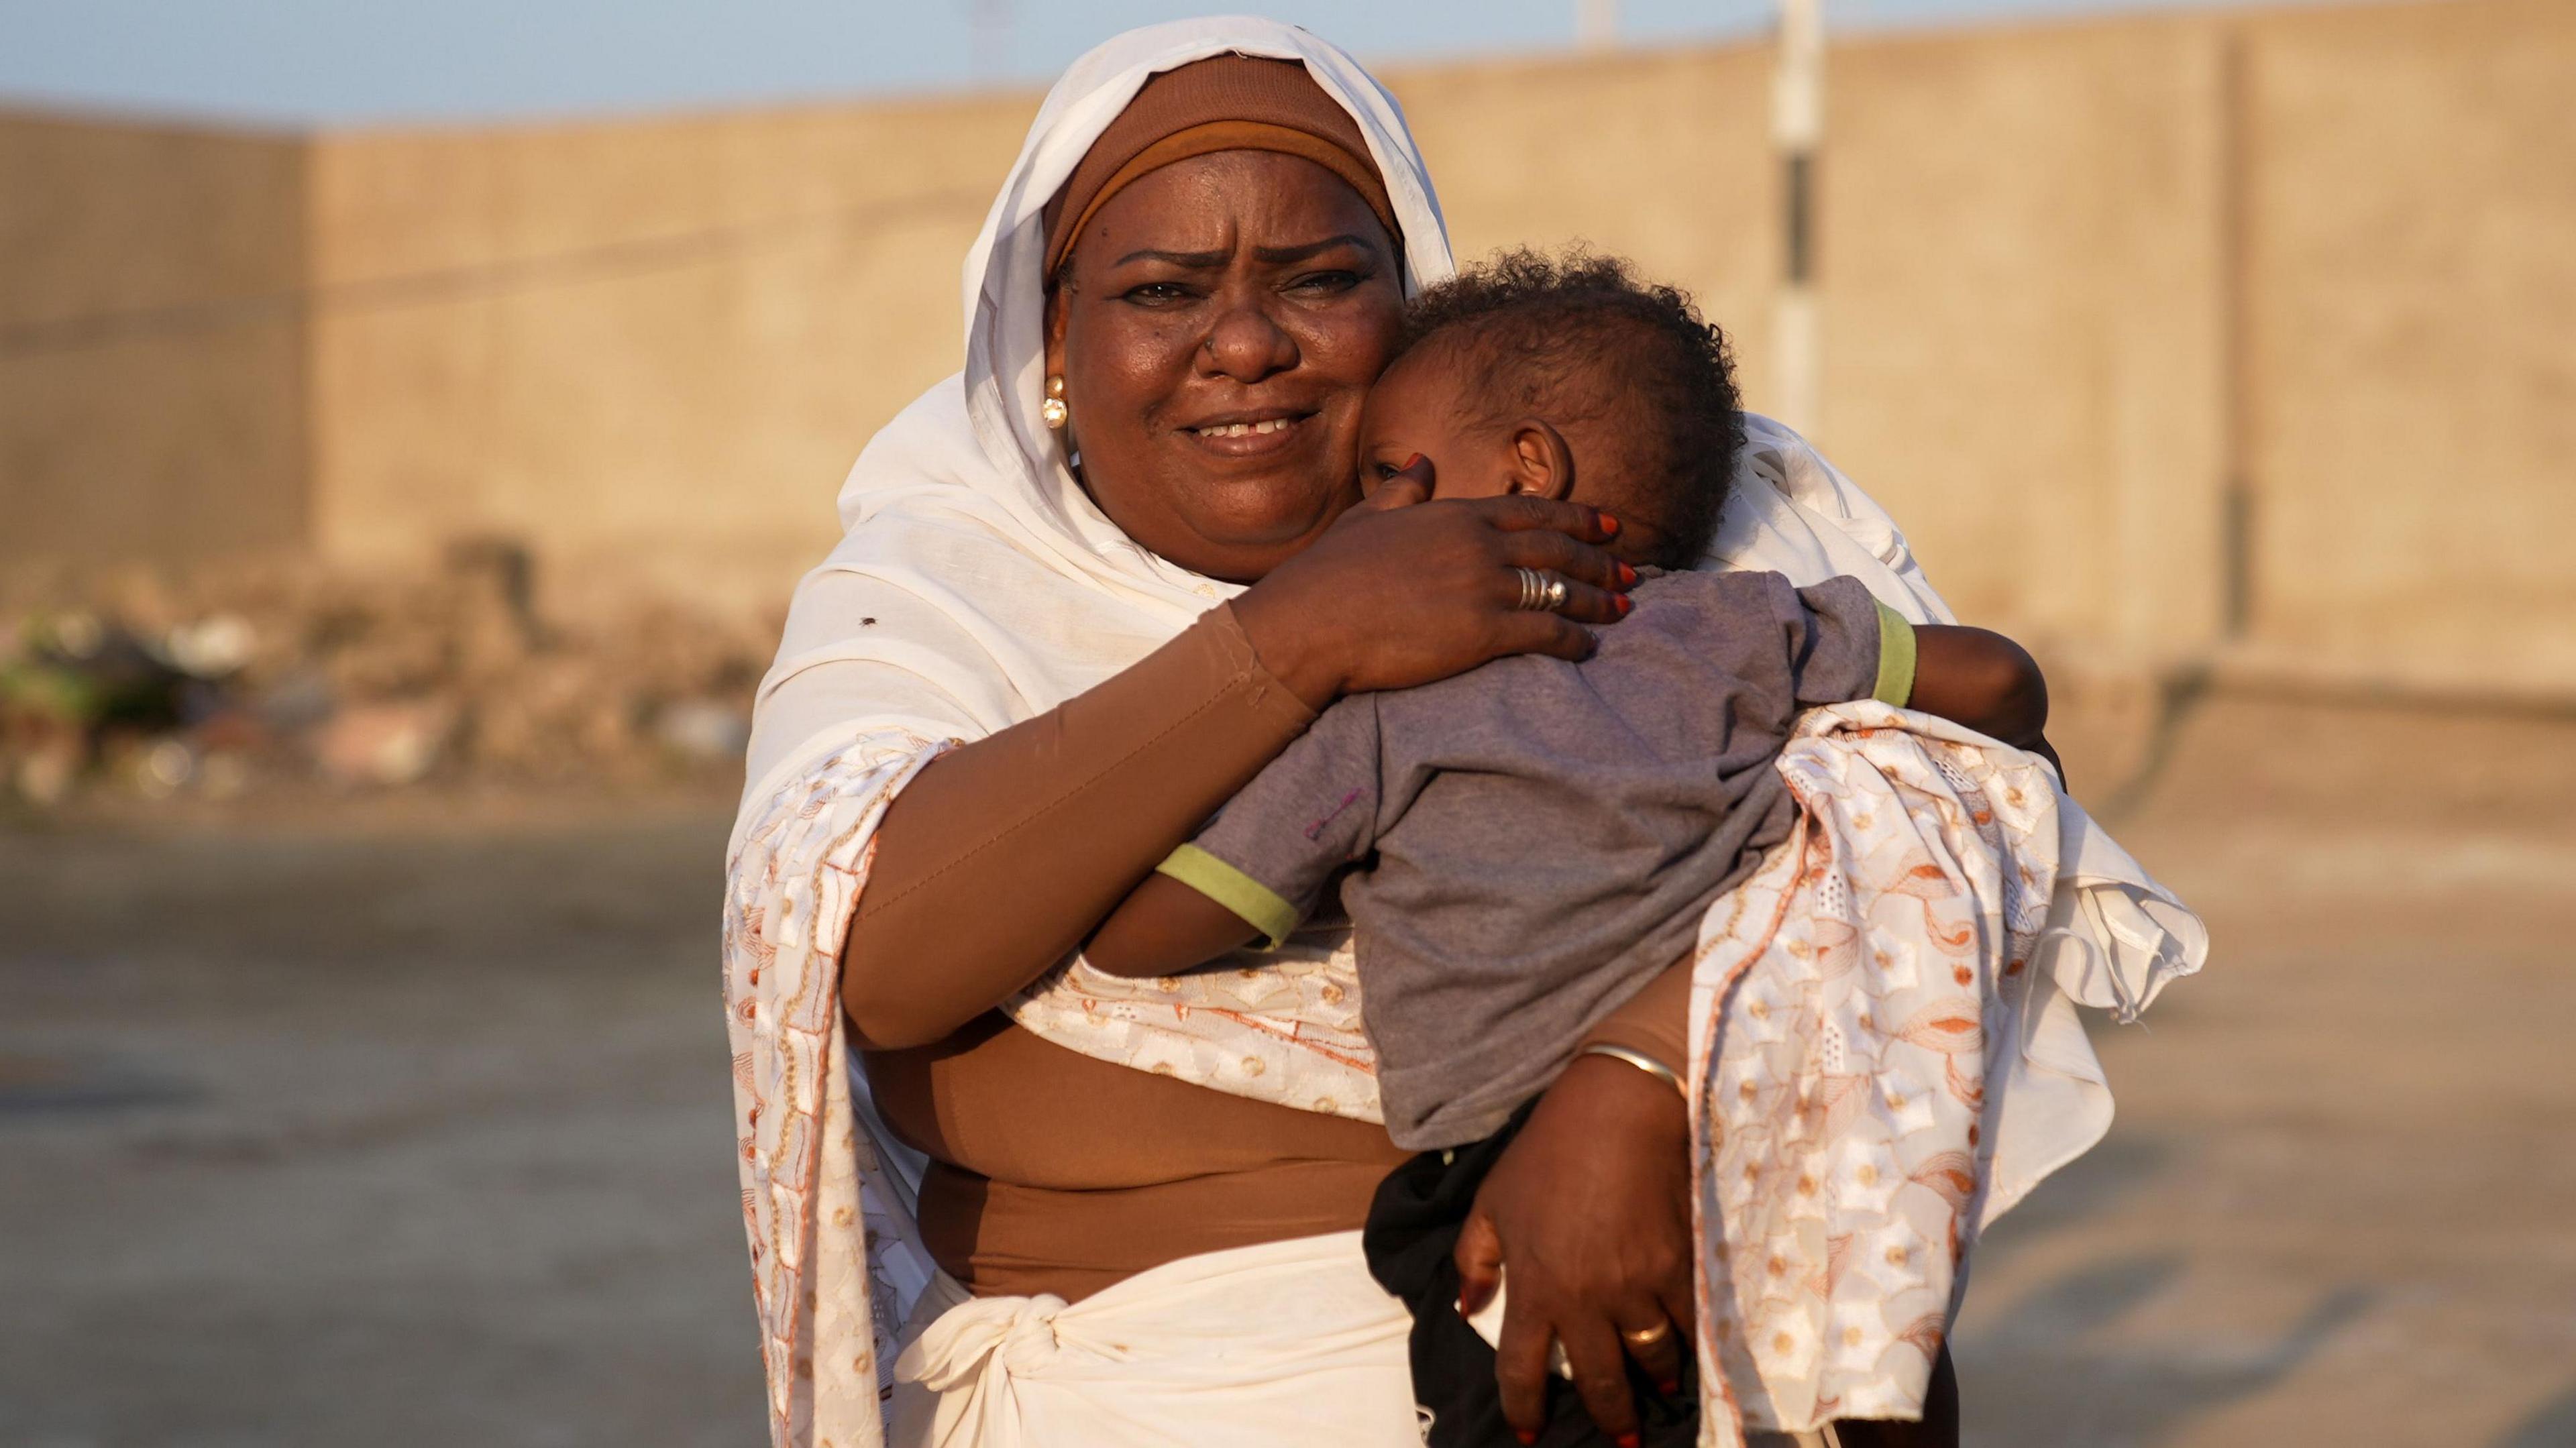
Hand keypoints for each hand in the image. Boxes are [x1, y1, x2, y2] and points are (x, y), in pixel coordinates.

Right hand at [1230, 471, 1635, 709]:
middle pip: (1558, 547)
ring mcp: (1483, 588)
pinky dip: (1574, 640)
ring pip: (1560, 589)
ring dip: (1597, 600)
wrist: (1308, 623)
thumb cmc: (1327, 575)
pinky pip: (1546, 633)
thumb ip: (1402, 492)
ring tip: (1623, 608)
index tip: (1610, 524)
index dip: (1579, 517)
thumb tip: (1421, 460)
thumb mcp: (1366, 519)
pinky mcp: (1483, 633)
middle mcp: (1478, 545)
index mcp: (1454, 514)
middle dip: (1600, 559)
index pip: (1534, 511)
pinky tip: (1588, 647)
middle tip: (1630, 571)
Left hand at [1455, 1053, 1694, 1444]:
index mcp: (1535, 1286)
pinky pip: (1688, 1323)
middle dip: (1608, 1417)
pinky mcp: (1677, 1267)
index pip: (1522, 1371)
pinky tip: (1690, 1350)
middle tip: (1617, 1436)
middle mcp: (1586, 1299)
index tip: (1529, 1434)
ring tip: (1657, 1392)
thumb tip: (1467, 1310)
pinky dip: (1689, 1342)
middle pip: (1598, 1382)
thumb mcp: (1492, 1201)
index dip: (1524, 1410)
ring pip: (1650, 1359)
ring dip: (1654, 1382)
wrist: (1617, 1111)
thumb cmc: (1547, 1153)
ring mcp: (1636, 1286)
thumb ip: (1475, 1258)